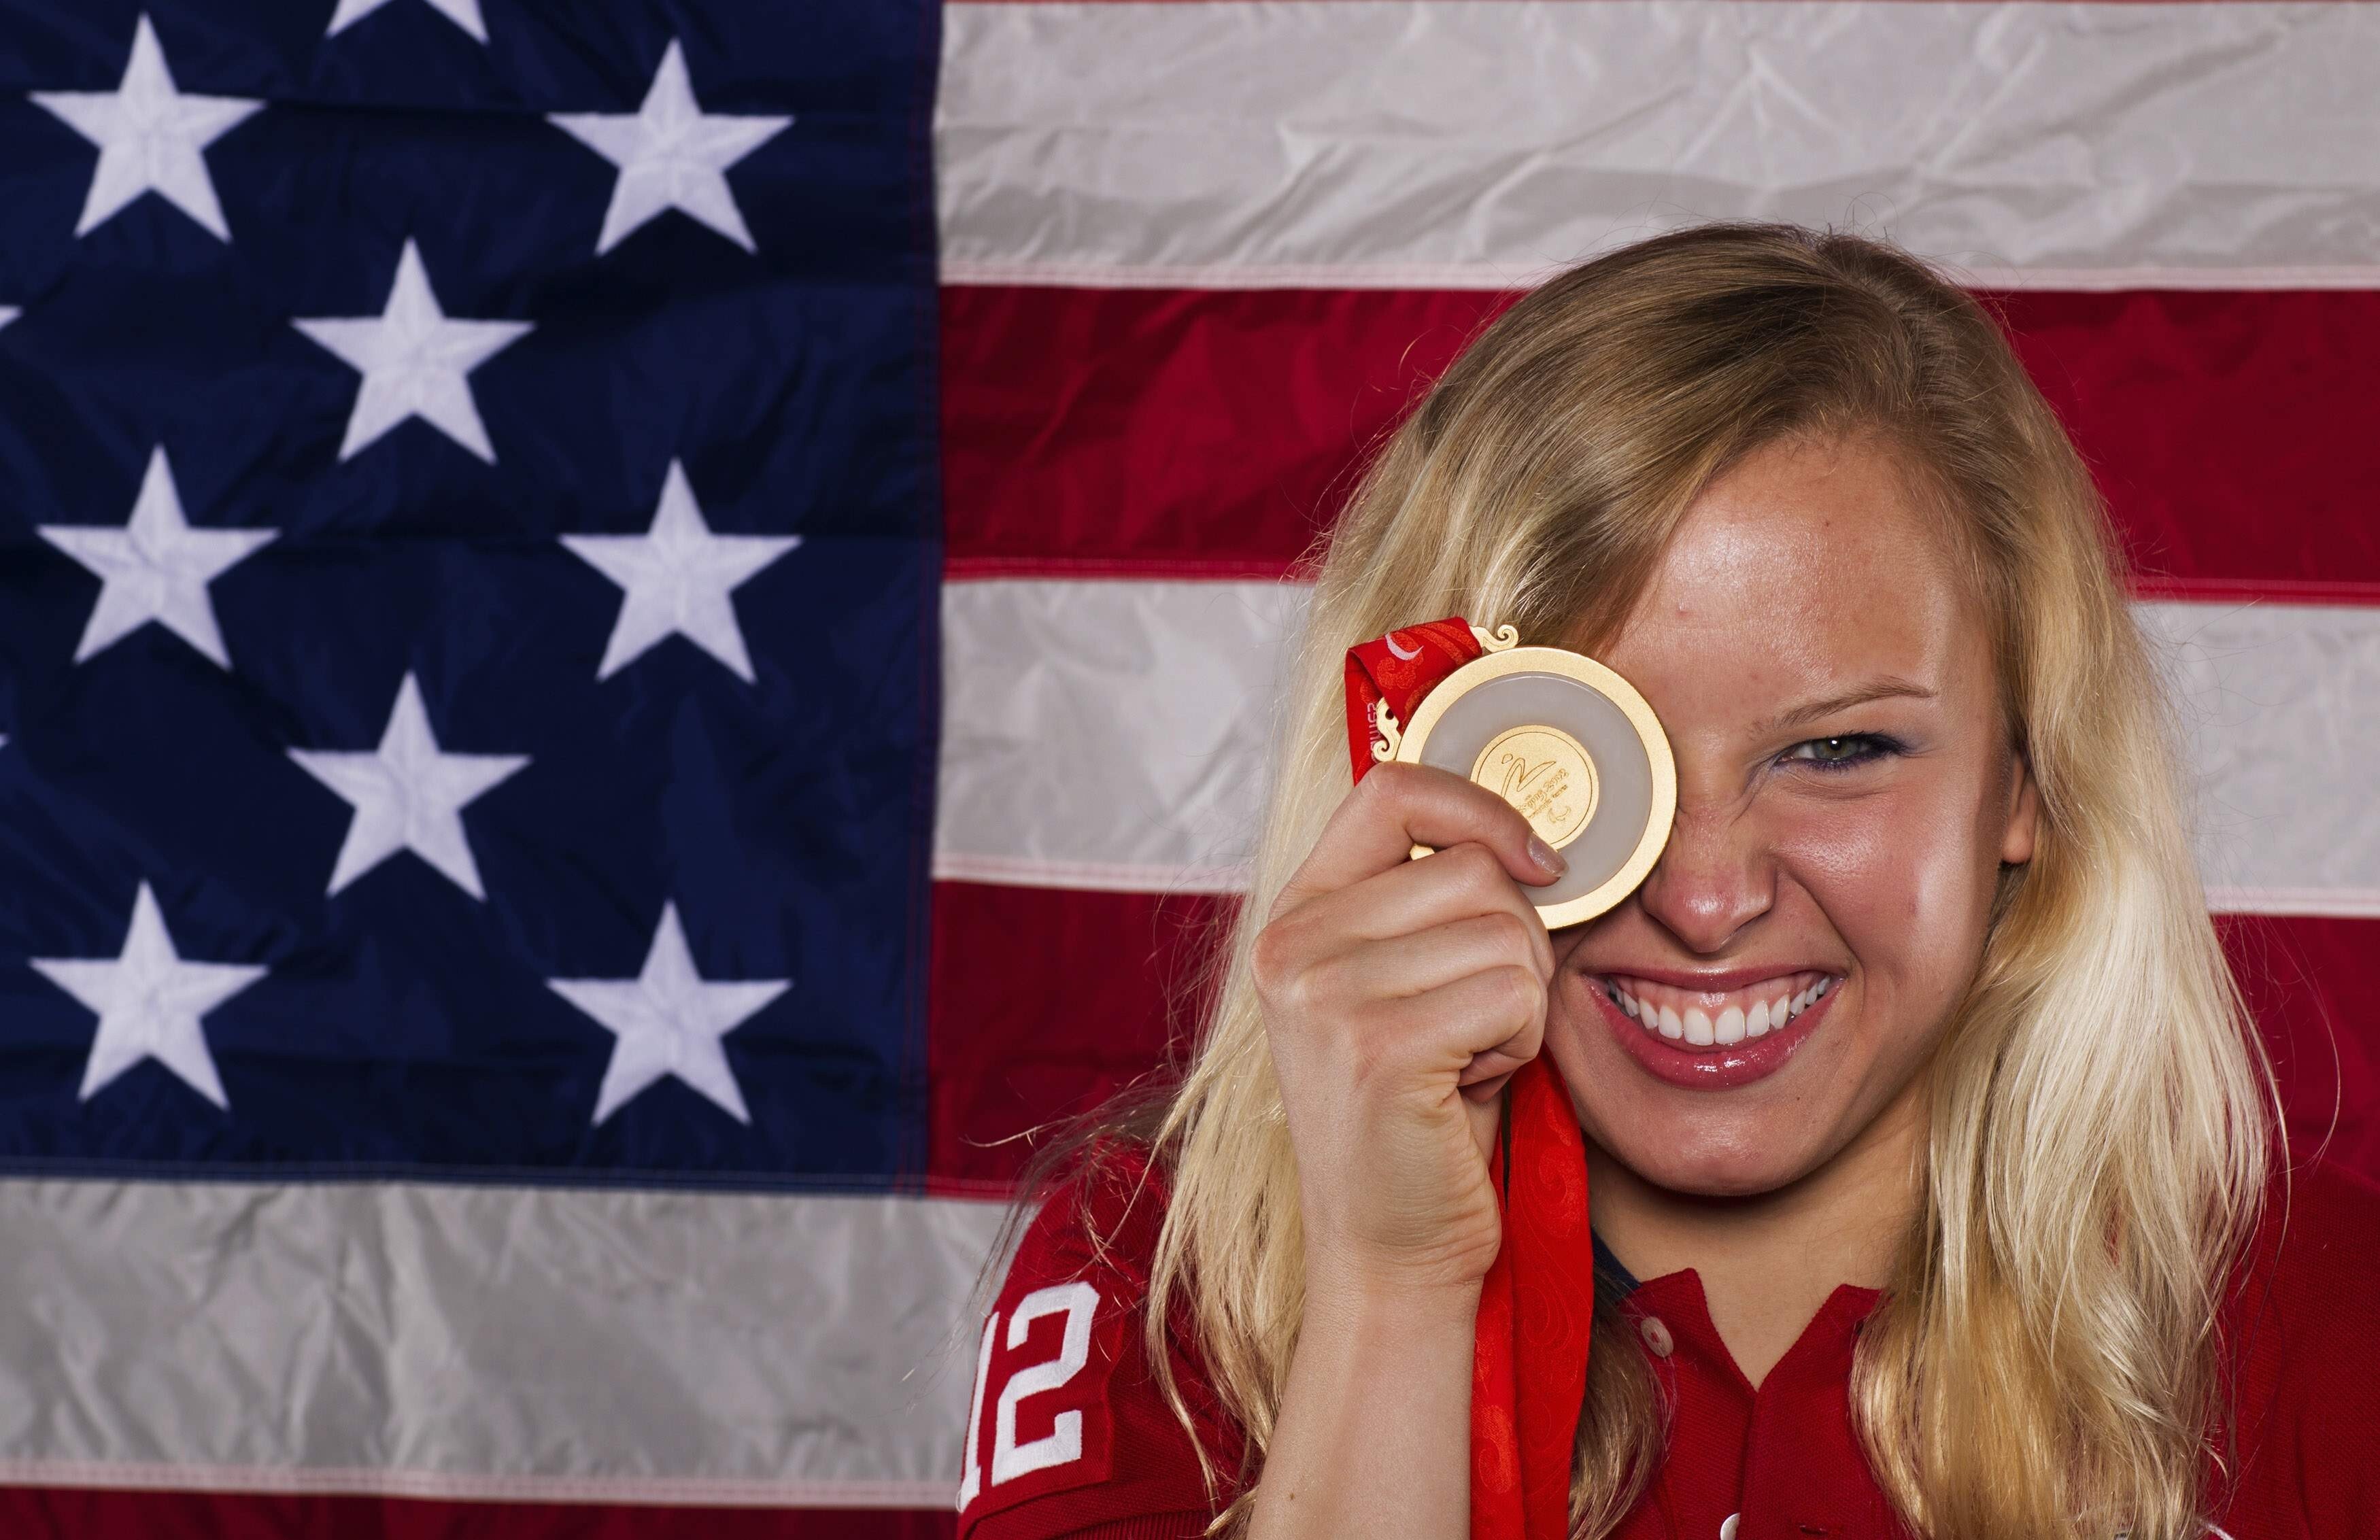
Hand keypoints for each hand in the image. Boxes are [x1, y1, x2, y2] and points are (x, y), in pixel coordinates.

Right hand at [1252, 762, 1564, 1296]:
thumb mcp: (1405, 988)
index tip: (1536, 863)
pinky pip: (1513, 993)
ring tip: (1469, 1060)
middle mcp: (1292, 945)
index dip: (1480, 808)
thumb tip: (1534, 841)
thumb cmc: (1418, 1120)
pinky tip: (1473, 1088)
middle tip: (1478, 1024)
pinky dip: (1522, 1043)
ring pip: (1504, 932)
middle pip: (1473, 869)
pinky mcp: (1377, 1047)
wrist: (1387, 1252)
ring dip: (1521, 1001)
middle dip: (1517, 945)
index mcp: (1295, 916)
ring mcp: (1325, 994)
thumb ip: (1435, 906)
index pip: (1390, 788)